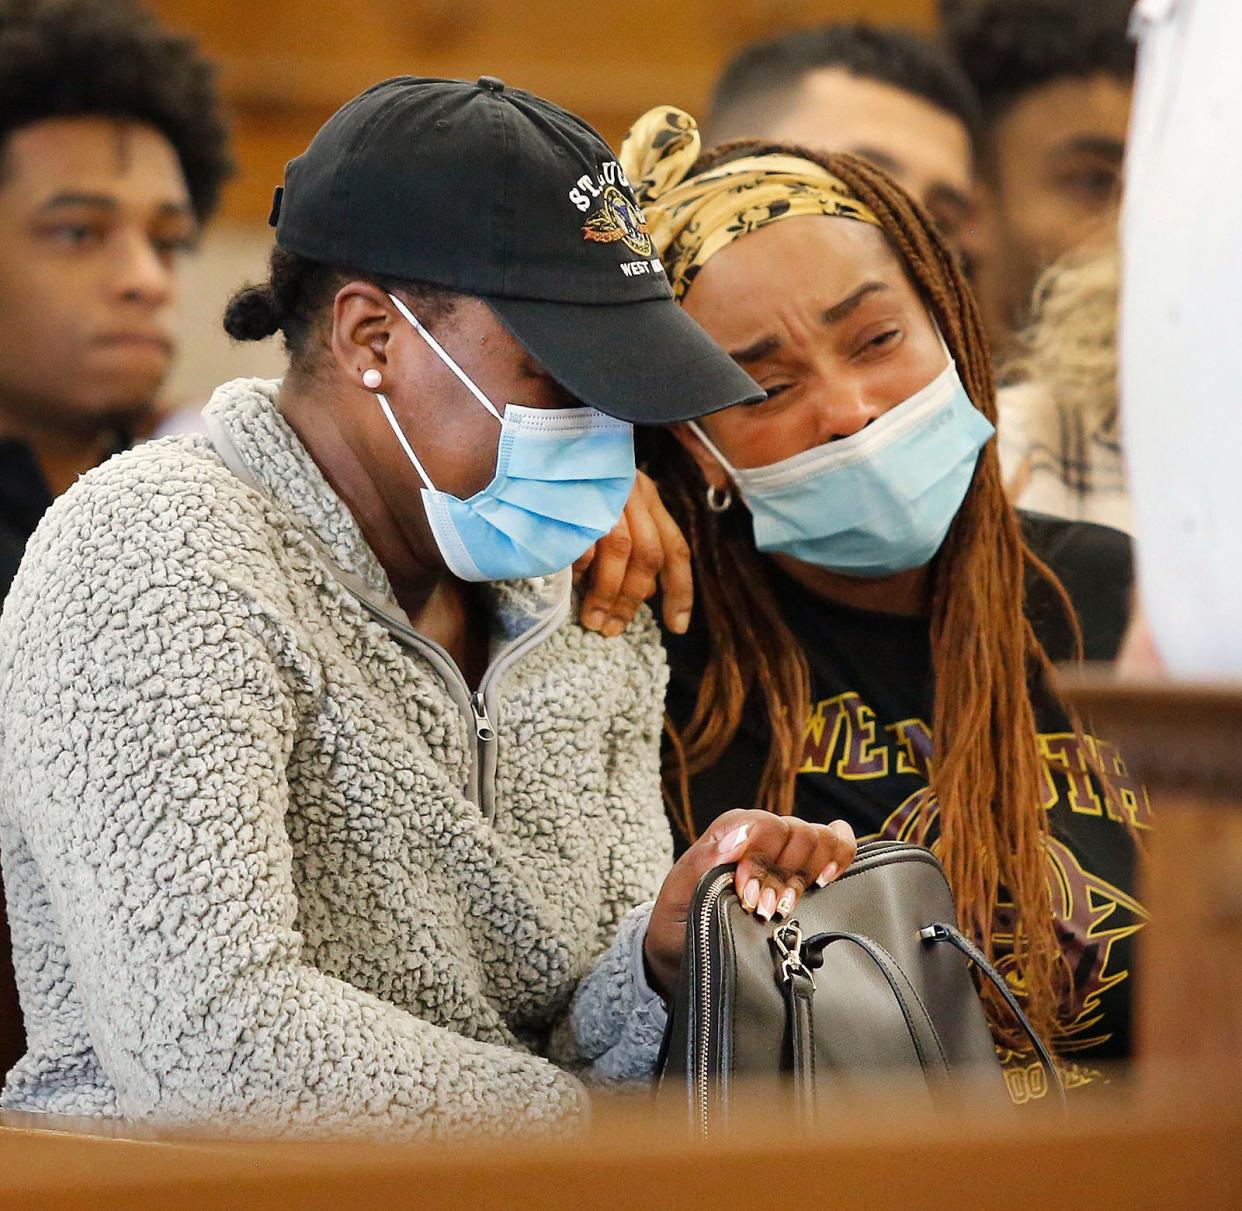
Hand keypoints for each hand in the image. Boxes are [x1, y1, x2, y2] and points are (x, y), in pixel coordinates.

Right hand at [574, 470, 692, 636]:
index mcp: (646, 496)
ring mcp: (604, 492)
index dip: (680, 591)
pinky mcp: (576, 495)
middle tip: (613, 629)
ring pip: (620, 550)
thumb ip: (634, 541)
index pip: (675, 549)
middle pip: (648, 555)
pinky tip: (572, 579)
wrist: (538, 439)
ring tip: (593, 620)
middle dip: (632, 599)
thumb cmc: (572, 480)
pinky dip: (581, 566)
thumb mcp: (612, 503)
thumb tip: (649, 592)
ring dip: (606, 593)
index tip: (677, 626)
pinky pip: (585, 538)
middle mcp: (631, 492)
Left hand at [643, 809, 857, 999]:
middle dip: (785, 875)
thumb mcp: (679, 892)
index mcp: (730, 830)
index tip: (749, 897)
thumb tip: (735, 841)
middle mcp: (761, 832)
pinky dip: (839, 857)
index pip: (764, 826)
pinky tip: (824, 880)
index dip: (763, 862)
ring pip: (820, 837)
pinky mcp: (806, 866)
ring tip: (786, 906)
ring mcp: (786, 848)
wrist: (686, 948)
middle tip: (765, 909)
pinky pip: (838, 842)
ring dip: (808, 874)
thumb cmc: (680, 918)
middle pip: (797, 832)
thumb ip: (703, 861)